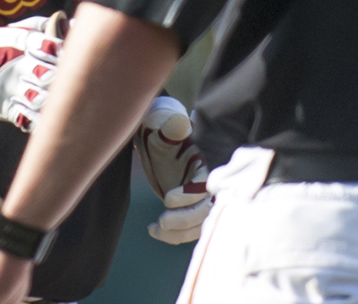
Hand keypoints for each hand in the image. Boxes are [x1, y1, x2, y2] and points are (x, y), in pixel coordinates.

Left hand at [133, 95, 212, 243]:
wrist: (161, 147)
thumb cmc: (163, 136)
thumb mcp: (166, 130)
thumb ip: (173, 127)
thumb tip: (180, 121)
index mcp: (203, 168)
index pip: (205, 188)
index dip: (189, 196)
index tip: (167, 198)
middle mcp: (205, 188)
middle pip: (204, 211)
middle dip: (184, 220)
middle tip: (162, 221)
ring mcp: (198, 203)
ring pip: (197, 227)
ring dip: (178, 232)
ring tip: (155, 227)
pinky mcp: (190, 214)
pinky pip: (187, 232)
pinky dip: (171, 236)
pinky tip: (152, 230)